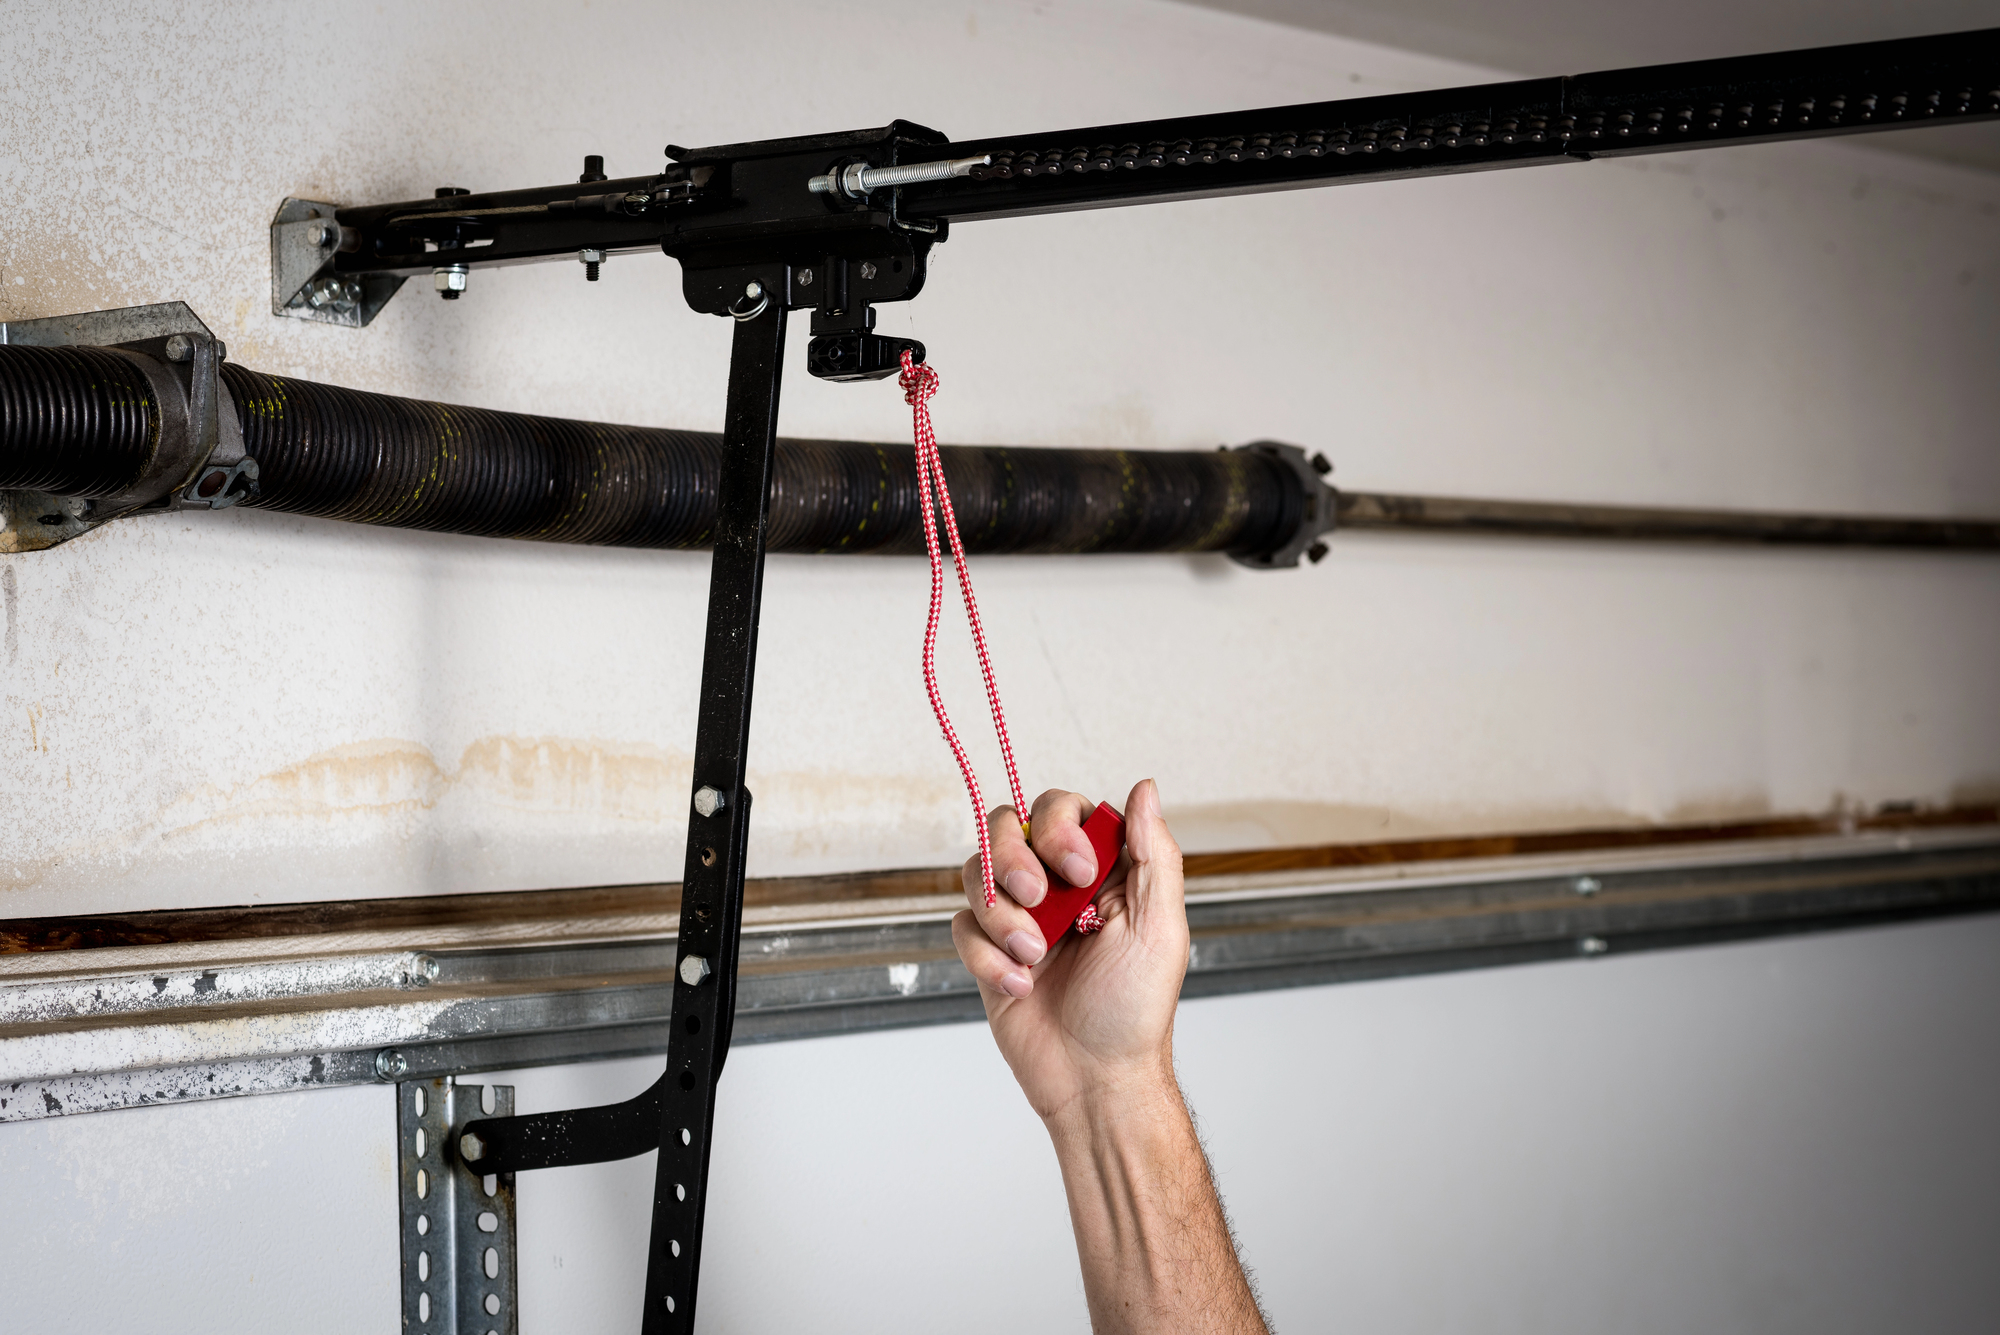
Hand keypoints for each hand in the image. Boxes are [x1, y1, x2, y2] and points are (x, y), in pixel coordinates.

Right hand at [950, 779, 1188, 1121]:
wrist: (1094, 1081)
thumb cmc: (1135, 1012)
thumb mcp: (1161, 928)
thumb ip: (1155, 854)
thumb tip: (1145, 787)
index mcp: (1102, 871)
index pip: (1062, 809)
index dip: (1059, 829)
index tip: (1080, 872)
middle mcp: (1056, 886)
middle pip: (1007, 827)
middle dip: (1015, 862)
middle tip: (1038, 901)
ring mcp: (1019, 916)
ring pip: (977, 873)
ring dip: (1001, 917)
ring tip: (1033, 957)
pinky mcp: (988, 951)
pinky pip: (963, 925)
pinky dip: (987, 957)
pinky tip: (1020, 986)